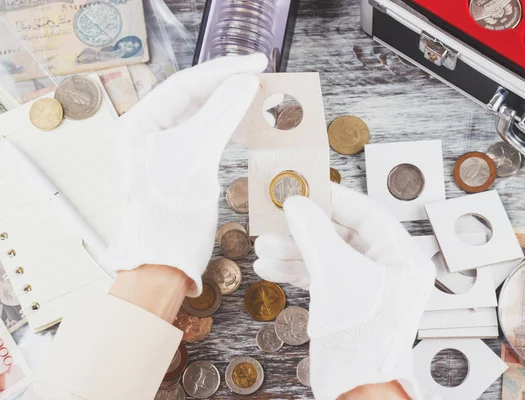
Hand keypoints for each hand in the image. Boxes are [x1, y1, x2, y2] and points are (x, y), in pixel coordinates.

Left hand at [101, 54, 267, 295]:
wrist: (164, 264)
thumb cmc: (170, 215)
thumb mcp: (195, 157)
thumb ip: (220, 113)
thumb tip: (246, 81)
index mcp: (139, 124)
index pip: (184, 84)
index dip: (223, 70)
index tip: (257, 63)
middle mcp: (148, 132)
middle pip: (193, 97)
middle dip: (227, 85)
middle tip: (262, 76)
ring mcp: (164, 149)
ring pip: (202, 115)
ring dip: (231, 105)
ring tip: (259, 97)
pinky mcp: (181, 166)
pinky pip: (207, 135)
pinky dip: (229, 128)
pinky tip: (247, 126)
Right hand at [254, 184, 434, 398]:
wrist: (355, 388)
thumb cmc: (359, 333)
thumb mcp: (334, 273)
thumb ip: (315, 233)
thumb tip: (296, 203)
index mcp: (403, 258)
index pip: (368, 214)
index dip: (334, 199)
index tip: (306, 188)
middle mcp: (390, 270)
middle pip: (344, 235)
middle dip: (306, 230)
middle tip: (277, 217)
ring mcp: (369, 288)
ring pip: (329, 257)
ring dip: (295, 251)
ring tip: (263, 248)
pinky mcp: (350, 304)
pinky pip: (324, 278)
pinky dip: (297, 272)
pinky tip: (270, 268)